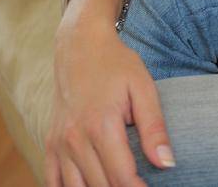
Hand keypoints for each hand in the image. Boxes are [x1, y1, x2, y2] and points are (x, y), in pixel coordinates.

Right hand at [45, 15, 168, 186]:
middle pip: (101, 186)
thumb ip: (154, 127)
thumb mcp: (143, 88)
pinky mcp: (50, 144)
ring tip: (118, 184)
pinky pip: (53, 181)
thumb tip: (167, 163)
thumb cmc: (115, 64)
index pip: (122, 176)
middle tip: (139, 184)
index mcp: (101, 125)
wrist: (79, 45)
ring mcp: (58, 143)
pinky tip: (89, 186)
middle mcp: (75, 139)